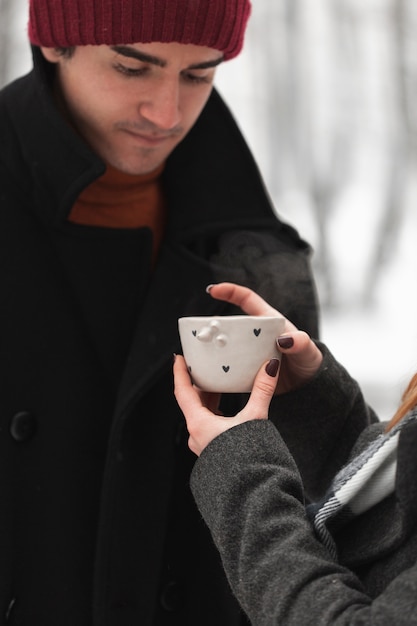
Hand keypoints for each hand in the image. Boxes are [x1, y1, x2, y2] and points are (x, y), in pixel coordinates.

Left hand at [174, 354, 278, 455]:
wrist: (252, 491)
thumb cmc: (248, 460)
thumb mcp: (255, 419)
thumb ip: (262, 390)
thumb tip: (270, 367)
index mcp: (199, 425)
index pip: (182, 392)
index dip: (180, 373)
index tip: (179, 359)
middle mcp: (196, 435)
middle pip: (191, 402)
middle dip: (197, 383)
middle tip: (203, 366)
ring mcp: (203, 444)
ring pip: (199, 414)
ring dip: (207, 397)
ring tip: (217, 382)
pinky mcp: (212, 451)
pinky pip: (207, 425)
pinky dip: (213, 411)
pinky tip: (226, 407)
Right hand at [207, 282, 322, 392]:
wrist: (307, 388)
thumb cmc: (308, 362)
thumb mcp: (308, 351)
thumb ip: (300, 343)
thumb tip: (284, 340)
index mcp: (268, 320)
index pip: (246, 299)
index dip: (230, 292)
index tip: (213, 290)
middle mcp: (255, 334)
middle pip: (231, 323)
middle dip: (214, 324)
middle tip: (202, 330)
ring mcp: (249, 351)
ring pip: (227, 344)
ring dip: (214, 347)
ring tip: (201, 351)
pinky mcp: (246, 368)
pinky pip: (229, 365)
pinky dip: (220, 367)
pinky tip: (210, 372)